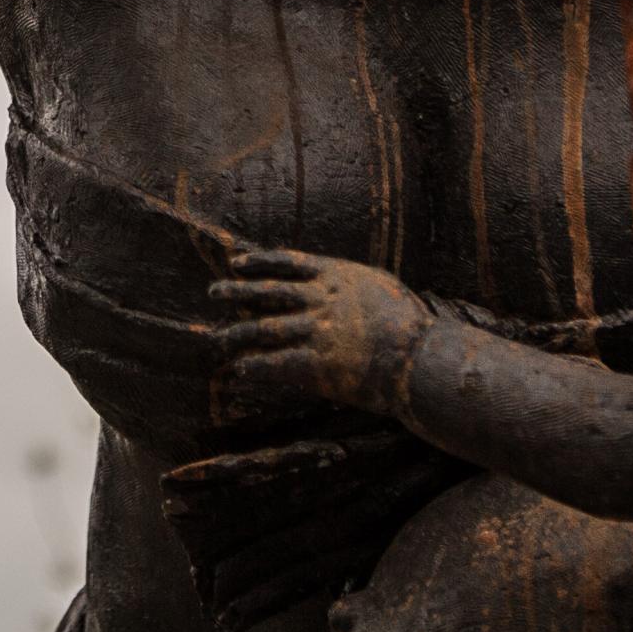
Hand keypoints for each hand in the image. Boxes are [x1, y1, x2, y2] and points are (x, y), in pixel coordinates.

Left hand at [209, 244, 431, 417]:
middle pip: (266, 292)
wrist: (419, 356)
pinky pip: (275, 363)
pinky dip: (254, 366)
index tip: (236, 264)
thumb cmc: (409, 322)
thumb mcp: (380, 286)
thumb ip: (350, 282)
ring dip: (237, 332)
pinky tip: (239, 369)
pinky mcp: (316, 363)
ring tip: (218, 338)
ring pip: (264, 328)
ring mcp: (315, 330)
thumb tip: (332, 278)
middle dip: (236, 291)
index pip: (285, 262)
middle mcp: (319, 299)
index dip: (257, 262)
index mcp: (335, 275)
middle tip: (213, 292)